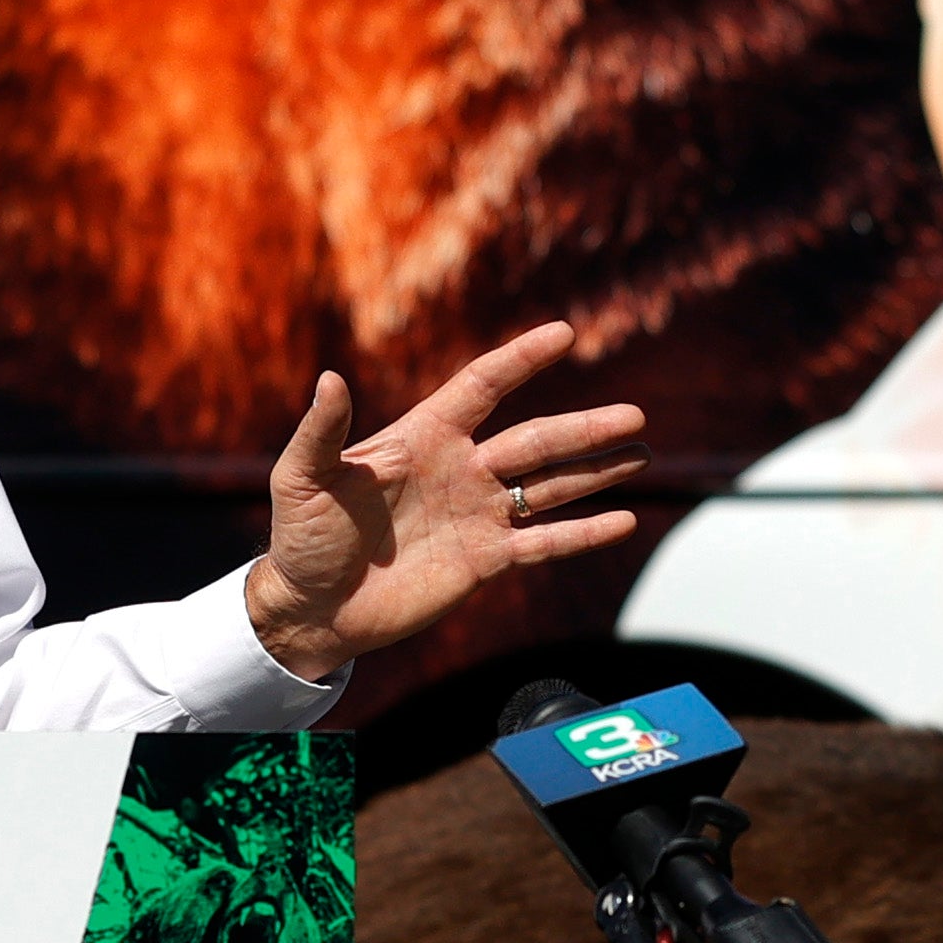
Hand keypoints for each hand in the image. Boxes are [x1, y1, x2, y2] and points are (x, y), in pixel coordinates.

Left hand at [243, 323, 649, 681]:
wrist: (312, 608)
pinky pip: (543, 543)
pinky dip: (582, 534)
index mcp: (423, 437)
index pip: (482, 388)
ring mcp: (477, 515)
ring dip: (595, 471)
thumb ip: (322, 431)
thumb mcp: (302, 478)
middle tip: (635, 416)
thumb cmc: (301, 537)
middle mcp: (461, 470)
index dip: (520, 361)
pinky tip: (622, 521)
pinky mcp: (485, 562)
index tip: (562, 335)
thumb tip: (331, 379)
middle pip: (535, 441)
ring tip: (640, 455)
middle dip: (584, 429)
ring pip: (549, 486)